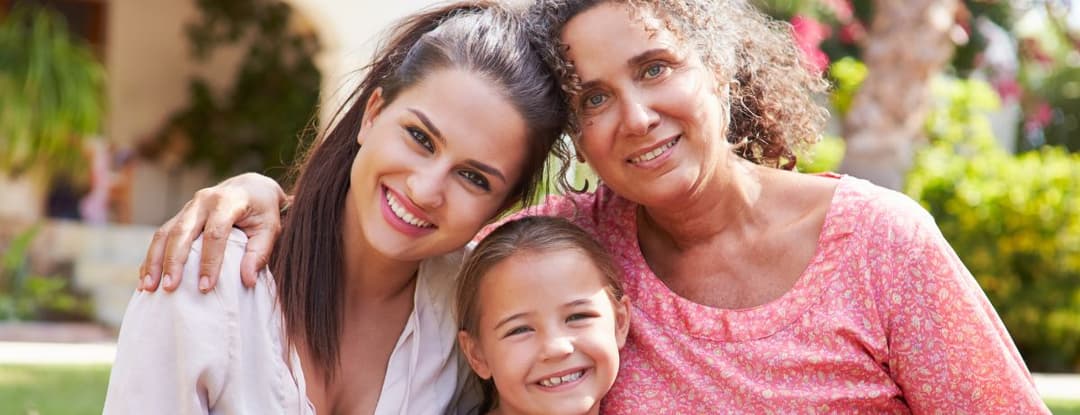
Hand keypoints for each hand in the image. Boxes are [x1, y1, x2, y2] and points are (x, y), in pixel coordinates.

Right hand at [139, 173, 287, 292]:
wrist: (250, 187)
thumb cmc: (262, 211)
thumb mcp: (270, 228)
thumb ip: (260, 253)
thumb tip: (248, 280)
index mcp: (227, 201)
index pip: (215, 233)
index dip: (209, 261)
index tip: (205, 287)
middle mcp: (203, 201)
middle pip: (182, 232)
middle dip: (173, 261)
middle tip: (169, 288)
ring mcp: (188, 207)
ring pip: (165, 233)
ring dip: (154, 261)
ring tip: (148, 287)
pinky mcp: (180, 216)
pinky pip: (161, 236)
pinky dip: (152, 257)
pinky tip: (146, 278)